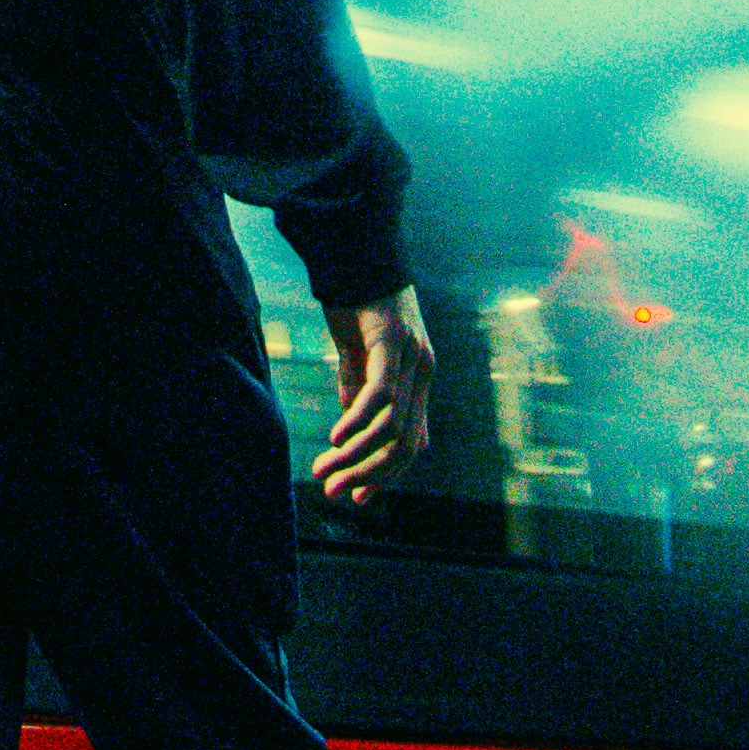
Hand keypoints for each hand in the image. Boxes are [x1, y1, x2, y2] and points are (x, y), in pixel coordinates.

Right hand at [312, 286, 436, 504]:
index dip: (385, 476)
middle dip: (367, 475)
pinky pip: (379, 396)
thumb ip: (360, 389)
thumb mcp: (359, 354)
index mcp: (419, 378)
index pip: (411, 443)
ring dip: (356, 456)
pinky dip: (357, 422)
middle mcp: (423, 372)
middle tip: (332, 490)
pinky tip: (335, 437)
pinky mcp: (392, 343)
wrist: (357, 253)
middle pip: (404, 445)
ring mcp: (411, 358)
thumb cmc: (356, 301)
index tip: (353, 496)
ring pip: (391, 428)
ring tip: (325, 468)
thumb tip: (353, 428)